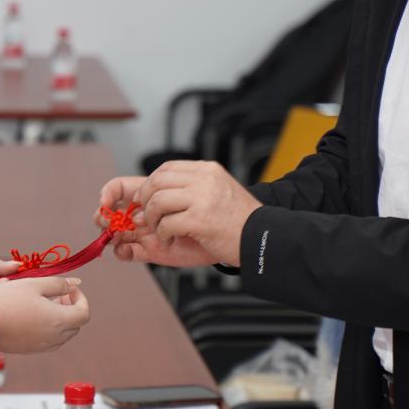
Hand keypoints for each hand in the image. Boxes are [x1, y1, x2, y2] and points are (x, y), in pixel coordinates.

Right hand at [0, 276, 89, 353]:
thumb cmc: (6, 299)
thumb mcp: (34, 284)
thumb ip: (58, 284)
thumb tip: (73, 285)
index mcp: (58, 320)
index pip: (84, 313)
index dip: (81, 298)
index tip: (70, 288)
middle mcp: (54, 338)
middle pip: (75, 325)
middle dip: (71, 307)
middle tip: (58, 294)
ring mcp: (42, 346)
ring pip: (63, 335)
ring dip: (61, 318)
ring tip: (45, 303)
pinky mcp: (30, 350)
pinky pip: (49, 340)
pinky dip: (50, 328)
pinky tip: (34, 315)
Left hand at [96, 163, 260, 266]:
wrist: (264, 237)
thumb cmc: (239, 220)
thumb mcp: (218, 192)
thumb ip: (192, 188)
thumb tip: (158, 194)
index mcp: (207, 170)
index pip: (166, 169)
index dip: (149, 184)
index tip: (144, 198)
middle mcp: (204, 179)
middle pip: (156, 181)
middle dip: (145, 200)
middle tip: (146, 216)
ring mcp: (202, 198)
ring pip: (158, 201)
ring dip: (152, 218)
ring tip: (159, 230)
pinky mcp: (200, 219)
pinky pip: (166, 223)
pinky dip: (162, 233)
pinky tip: (170, 239)